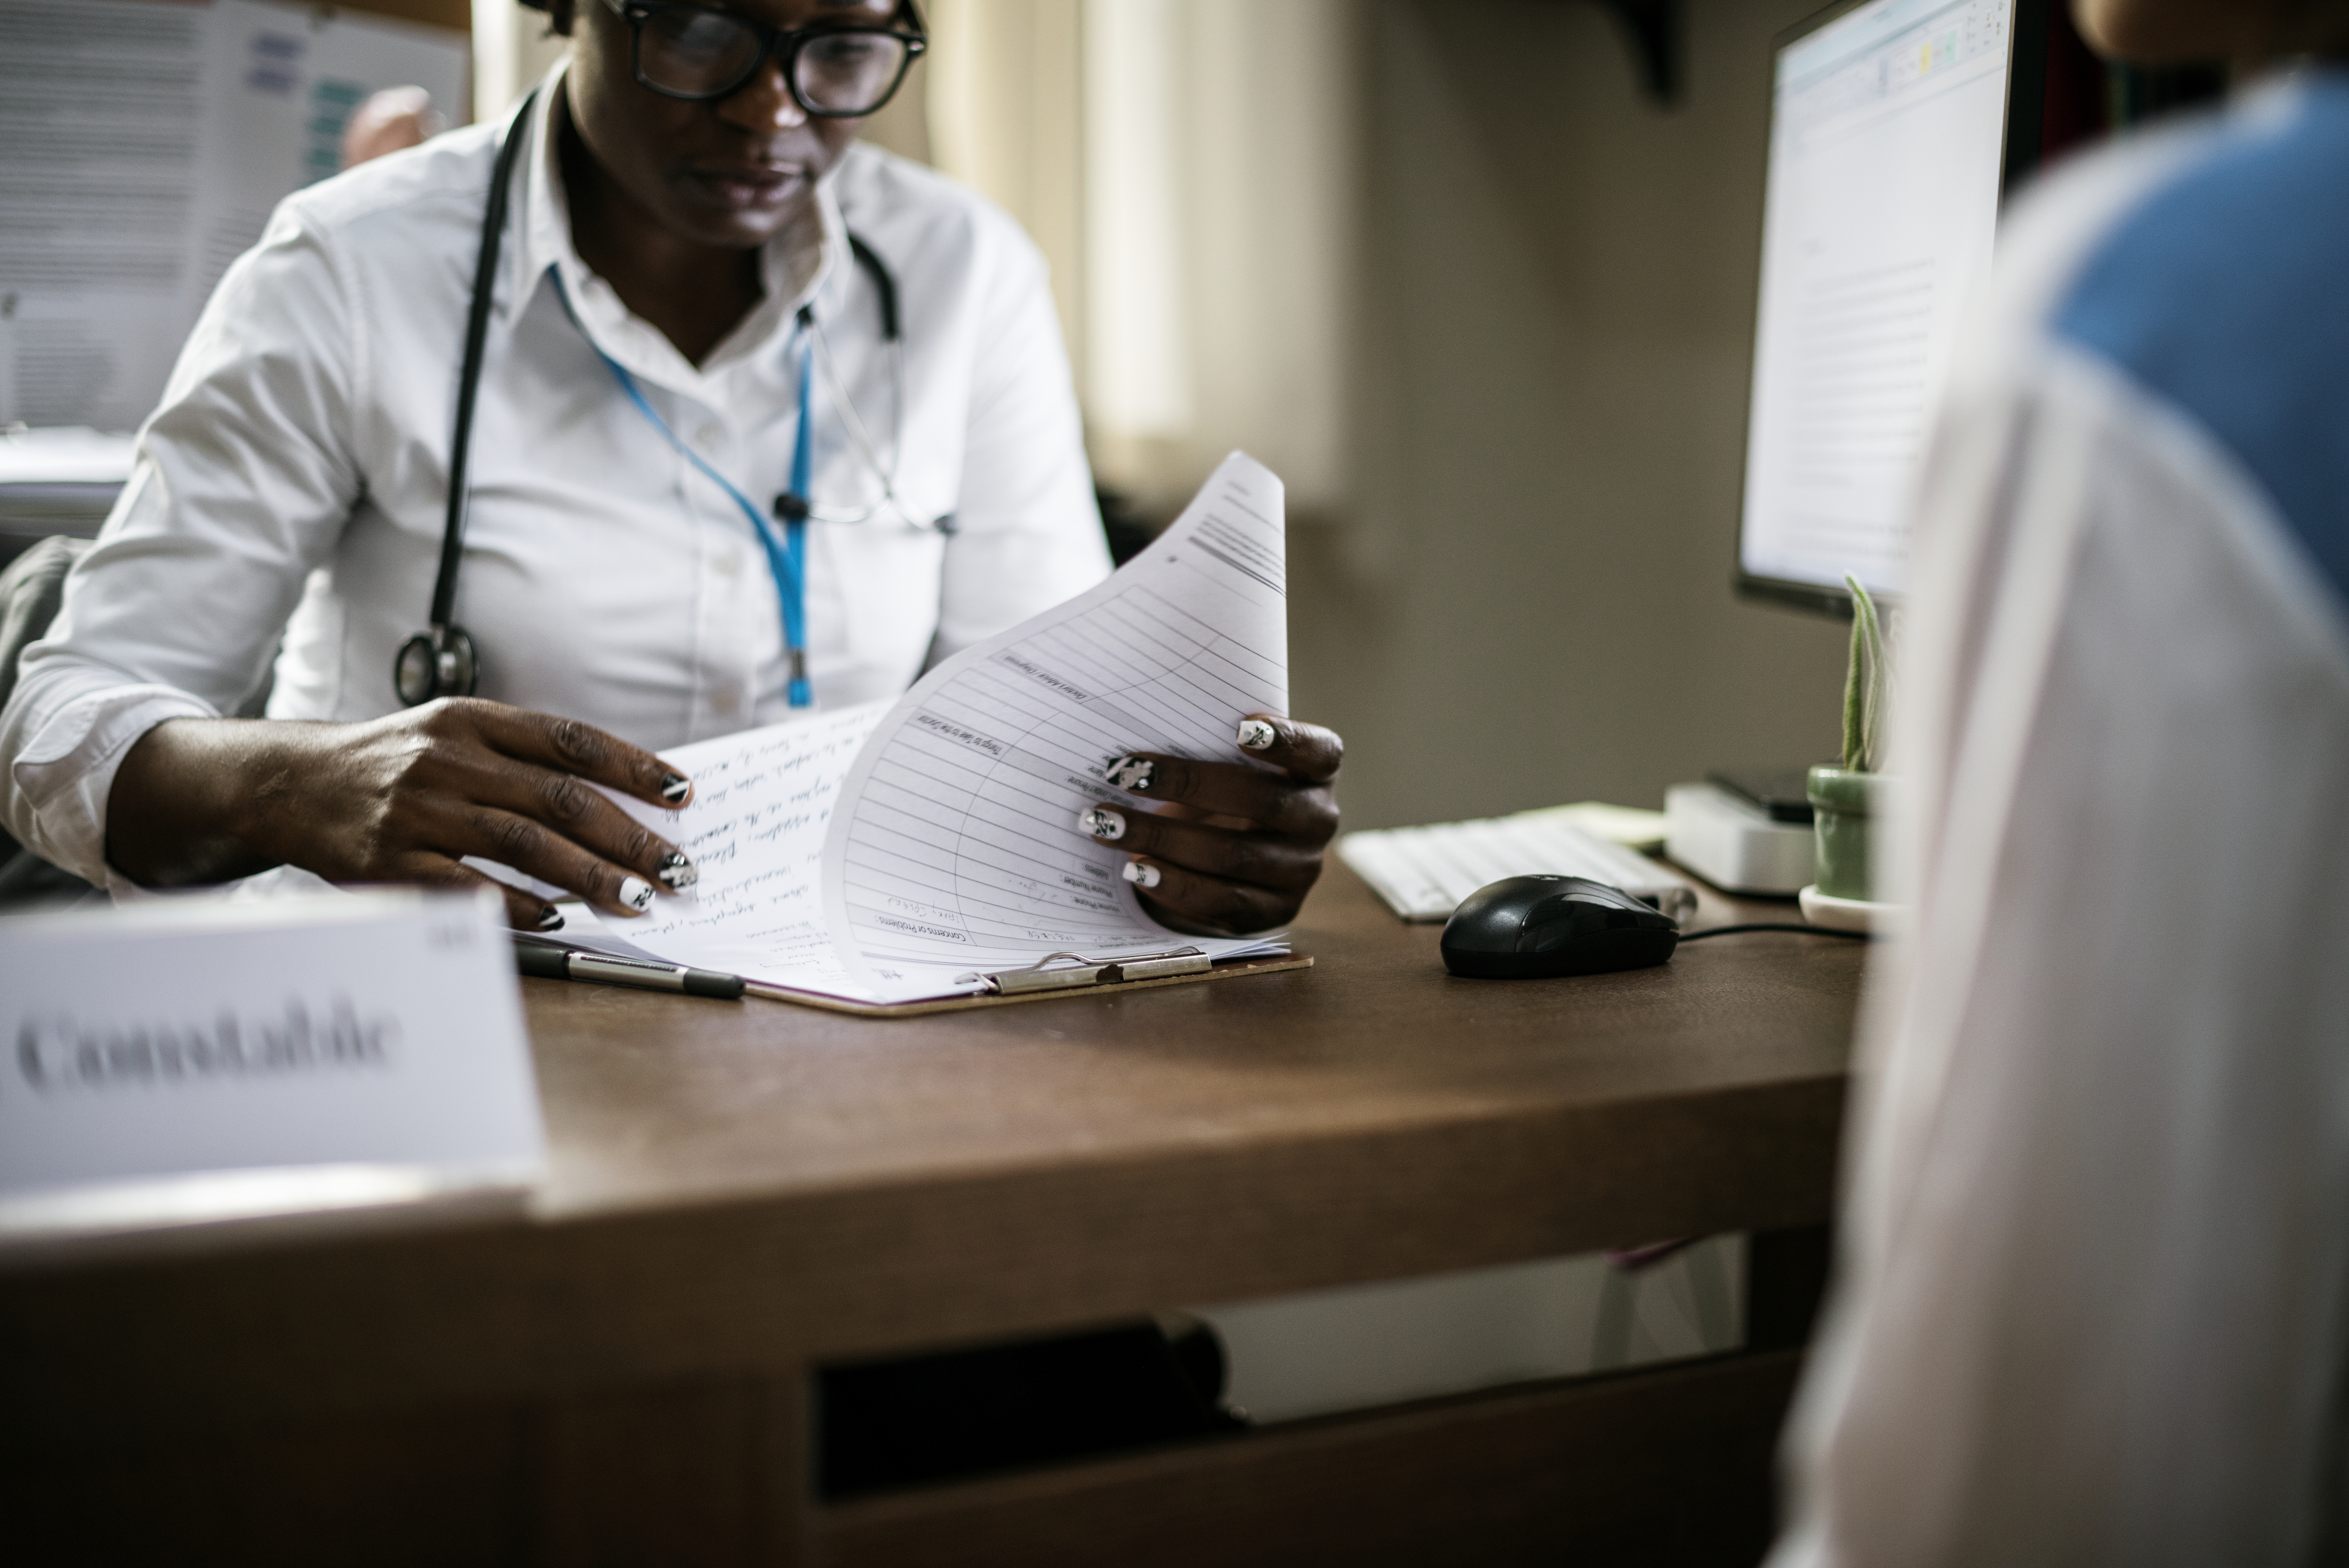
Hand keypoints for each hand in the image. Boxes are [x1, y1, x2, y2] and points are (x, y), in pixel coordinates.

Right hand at [107, 700, 697, 931]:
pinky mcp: (392, 859)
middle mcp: (449, 759)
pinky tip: (559, 918)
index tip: (683, 793)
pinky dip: (518, 905)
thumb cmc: (398, 762)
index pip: (571, 741)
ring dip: (591, 876)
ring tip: (640, 899)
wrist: (294, 781)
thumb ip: (527, 759)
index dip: (632, 766)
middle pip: (559, 799)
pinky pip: (468, 887)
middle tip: (679, 869)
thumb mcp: (457, 734)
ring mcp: (419, 810)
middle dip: (629, 837)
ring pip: (524, 844)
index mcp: (474, 720)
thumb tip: (621, 798)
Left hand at [1078, 714, 1341, 934]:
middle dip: (1189, 785)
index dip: (1286, 740)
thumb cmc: (1223, 790)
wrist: (1230, 853)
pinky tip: (1135, 867)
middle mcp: (1318, 820)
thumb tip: (1140, 750)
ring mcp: (1300, 871)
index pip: (1318, 752)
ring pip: (1235, 856)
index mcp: (1317, 771)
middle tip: (1129, 774)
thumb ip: (1205, 746)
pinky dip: (1173, 884)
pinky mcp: (1274, 911)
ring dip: (1163, 839)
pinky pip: (1221, 902)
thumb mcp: (1224, 762)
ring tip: (1109, 823)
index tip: (1239, 728)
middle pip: (1264, 803)